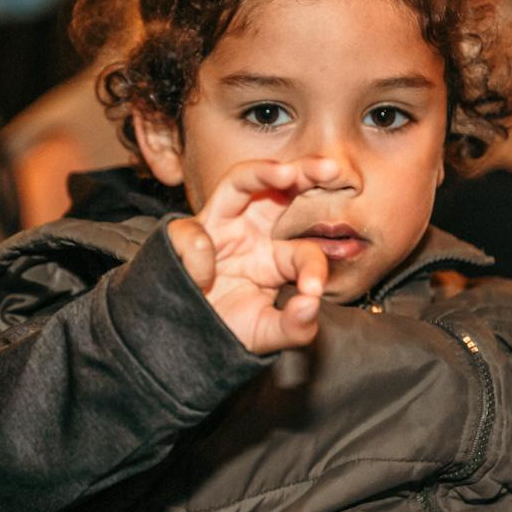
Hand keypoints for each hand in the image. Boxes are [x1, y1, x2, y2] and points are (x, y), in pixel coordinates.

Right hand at [167, 158, 333, 353]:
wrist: (180, 344)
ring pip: (237, 182)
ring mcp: (216, 229)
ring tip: (286, 173)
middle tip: (331, 167)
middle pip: (278, 188)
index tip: (313, 291)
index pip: (305, 250)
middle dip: (305, 172)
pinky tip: (201, 283)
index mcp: (274, 256)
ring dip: (262, 172)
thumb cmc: (225, 331)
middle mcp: (248, 233)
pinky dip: (199, 256)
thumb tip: (311, 304)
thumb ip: (295, 326)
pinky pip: (193, 234)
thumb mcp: (267, 335)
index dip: (313, 268)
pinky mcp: (181, 237)